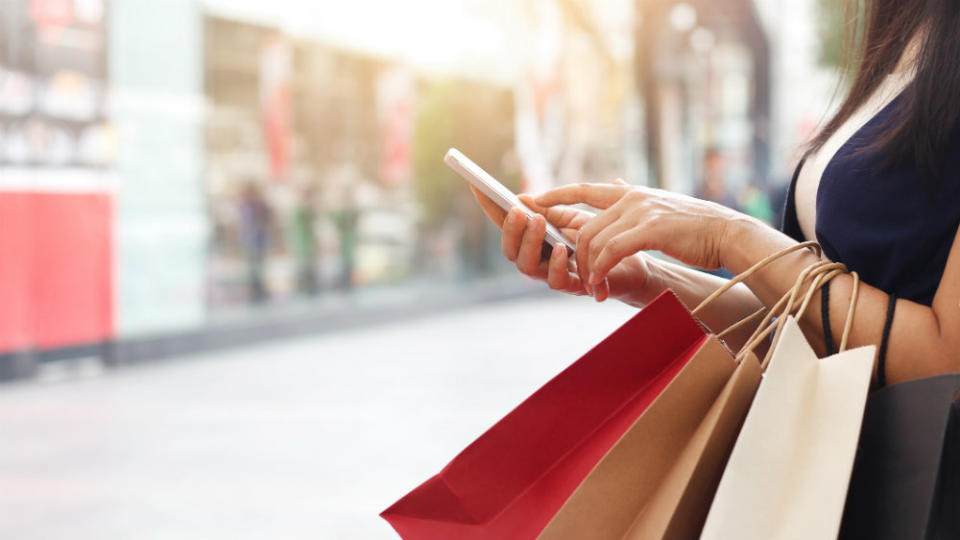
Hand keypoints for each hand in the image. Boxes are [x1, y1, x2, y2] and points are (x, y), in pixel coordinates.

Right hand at [469, 185, 655, 301]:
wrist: (636, 258)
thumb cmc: (604, 235)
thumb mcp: (577, 216)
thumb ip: (553, 208)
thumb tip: (524, 198)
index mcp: (537, 239)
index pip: (507, 224)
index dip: (491, 208)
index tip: (478, 186)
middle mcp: (540, 259)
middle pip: (509, 250)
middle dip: (510, 229)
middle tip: (517, 210)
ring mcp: (554, 275)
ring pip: (526, 267)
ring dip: (530, 243)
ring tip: (539, 222)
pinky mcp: (575, 287)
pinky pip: (557, 281)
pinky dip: (557, 264)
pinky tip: (562, 248)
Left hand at [534, 181, 749, 288]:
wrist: (726, 233)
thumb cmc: (693, 227)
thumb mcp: (658, 205)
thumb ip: (633, 199)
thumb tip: (615, 182)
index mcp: (630, 193)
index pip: (582, 189)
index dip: (554, 195)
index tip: (529, 199)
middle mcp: (631, 199)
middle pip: (584, 226)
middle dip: (574, 255)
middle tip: (578, 277)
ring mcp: (639, 212)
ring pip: (594, 240)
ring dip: (588, 268)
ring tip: (593, 287)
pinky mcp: (650, 230)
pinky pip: (611, 251)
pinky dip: (601, 269)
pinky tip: (599, 283)